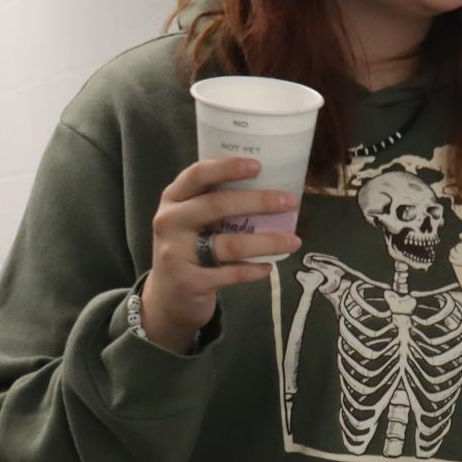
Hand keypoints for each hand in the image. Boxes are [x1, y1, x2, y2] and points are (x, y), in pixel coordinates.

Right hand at [139, 158, 302, 352]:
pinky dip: (253, 270)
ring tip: (294, 241)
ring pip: (229, 244)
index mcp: (173, 199)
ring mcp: (176, 252)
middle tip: (291, 201)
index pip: (197, 175)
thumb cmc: (190, 247)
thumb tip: (271, 187)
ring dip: (267, 242)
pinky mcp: (188, 281)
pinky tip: (269, 267)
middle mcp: (170, 221)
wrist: (167, 295)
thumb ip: (216, 202)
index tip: (258, 165)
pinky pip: (230, 274)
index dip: (227, 167)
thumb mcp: (192, 220)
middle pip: (216, 205)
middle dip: (258, 201)